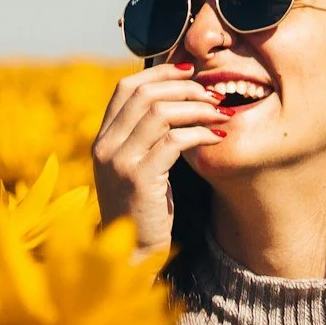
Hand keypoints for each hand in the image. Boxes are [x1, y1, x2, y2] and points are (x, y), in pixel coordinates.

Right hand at [91, 63, 226, 257]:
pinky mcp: (139, 179)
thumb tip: (179, 100)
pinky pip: (174, 141)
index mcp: (103, 138)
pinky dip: (200, 133)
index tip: (192, 72)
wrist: (131, 252)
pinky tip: (218, 137)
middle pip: (145, 94)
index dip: (161, 72)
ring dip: (198, 108)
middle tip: (215, 94)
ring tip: (222, 113)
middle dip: (186, 88)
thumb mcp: (140, 165)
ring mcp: (119, 161)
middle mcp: (105, 145)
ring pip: (160, 112)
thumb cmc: (145, 207)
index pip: (126, 87)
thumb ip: (148, 136)